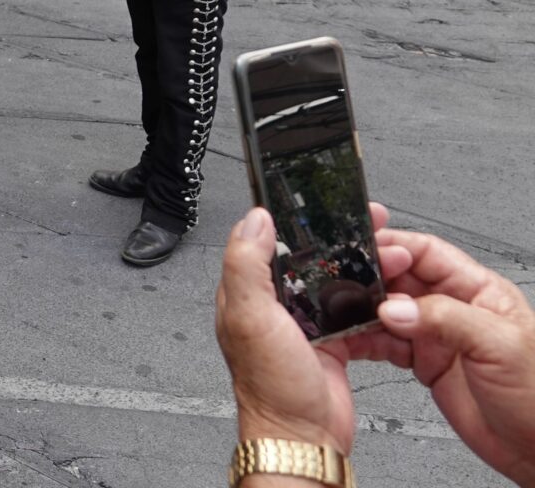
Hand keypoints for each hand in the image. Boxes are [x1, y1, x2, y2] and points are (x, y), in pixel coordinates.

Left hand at [216, 206, 367, 456]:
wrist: (303, 436)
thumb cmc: (269, 386)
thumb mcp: (249, 317)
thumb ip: (246, 265)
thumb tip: (253, 218)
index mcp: (249, 290)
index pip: (269, 238)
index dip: (298, 216)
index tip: (328, 200)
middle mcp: (277, 303)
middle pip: (312, 255)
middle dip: (344, 236)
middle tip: (374, 223)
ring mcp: (307, 321)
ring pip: (340, 278)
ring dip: (366, 264)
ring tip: (391, 253)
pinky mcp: (335, 340)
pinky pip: (359, 309)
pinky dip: (377, 299)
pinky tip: (389, 292)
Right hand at [344, 225, 534, 485]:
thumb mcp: (498, 344)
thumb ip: (444, 319)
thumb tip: (393, 307)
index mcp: (477, 290)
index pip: (425, 252)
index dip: (392, 247)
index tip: (361, 252)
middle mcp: (453, 307)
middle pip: (399, 278)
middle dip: (369, 279)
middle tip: (342, 285)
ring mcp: (436, 335)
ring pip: (386, 311)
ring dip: (361, 312)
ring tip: (341, 315)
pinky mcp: (424, 363)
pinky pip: (384, 343)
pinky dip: (362, 341)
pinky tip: (351, 340)